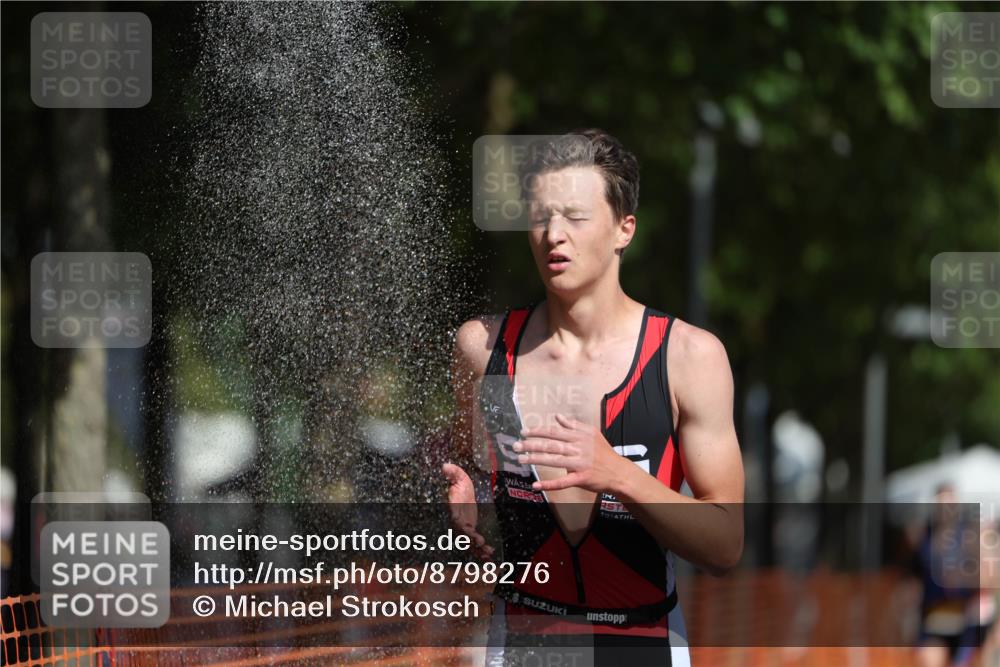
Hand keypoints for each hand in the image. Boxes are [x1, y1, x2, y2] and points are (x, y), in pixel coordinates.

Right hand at [441, 463, 493, 559]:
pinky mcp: (470, 533)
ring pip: (469, 542)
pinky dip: (481, 551)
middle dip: (470, 540)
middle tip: (480, 542)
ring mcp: (463, 529)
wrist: (462, 496)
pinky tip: (490, 556)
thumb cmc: (460, 486)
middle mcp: (458, 522)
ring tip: (488, 553)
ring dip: (477, 549)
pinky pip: (474, 544)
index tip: (466, 529)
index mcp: (454, 509)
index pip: (455, 518)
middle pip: (462, 534)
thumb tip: (445, 465)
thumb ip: (453, 473)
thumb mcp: (459, 478)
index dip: (460, 524)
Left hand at [514, 413, 628, 492]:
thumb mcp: (592, 433)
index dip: (538, 431)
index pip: (555, 432)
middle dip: (532, 444)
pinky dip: (549, 484)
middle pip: (551, 445)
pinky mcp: (581, 478)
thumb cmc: (604, 452)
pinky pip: (563, 482)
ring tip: (521, 459)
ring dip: (535, 460)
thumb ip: (573, 425)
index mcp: (580, 436)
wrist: (619, 472)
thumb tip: (558, 416)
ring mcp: (580, 464)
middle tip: (516, 445)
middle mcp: (579, 448)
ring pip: (554, 460)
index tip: (524, 432)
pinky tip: (536, 485)